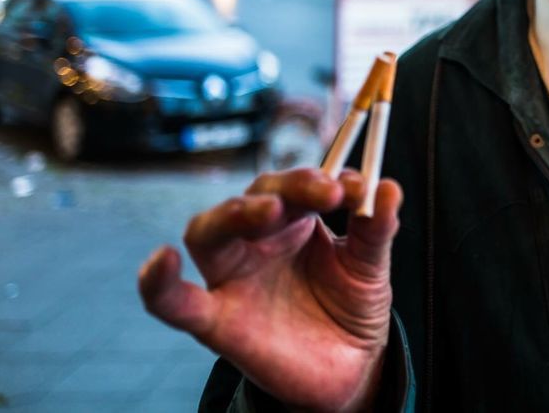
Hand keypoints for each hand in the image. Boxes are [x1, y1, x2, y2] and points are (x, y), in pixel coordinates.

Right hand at [138, 168, 401, 411]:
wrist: (349, 368)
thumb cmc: (351, 305)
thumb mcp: (370, 266)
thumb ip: (377, 229)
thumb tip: (388, 186)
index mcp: (295, 220)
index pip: (298, 185)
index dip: (322, 180)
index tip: (354, 188)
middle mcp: (258, 241)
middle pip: (253, 197)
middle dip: (285, 188)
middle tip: (323, 192)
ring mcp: (233, 277)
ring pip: (208, 231)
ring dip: (234, 213)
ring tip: (268, 210)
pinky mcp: (216, 321)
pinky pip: (175, 302)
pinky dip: (160, 284)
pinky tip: (161, 262)